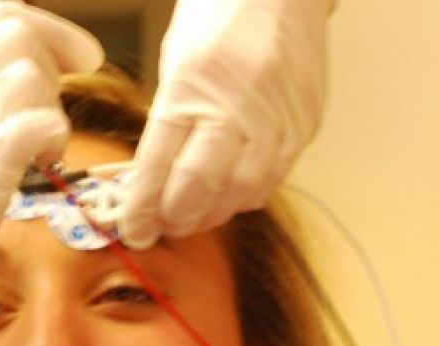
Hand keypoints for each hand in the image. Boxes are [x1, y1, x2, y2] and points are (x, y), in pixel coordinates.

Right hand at [0, 1, 103, 345]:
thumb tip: (9, 75)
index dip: (44, 29)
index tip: (73, 57)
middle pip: (15, 33)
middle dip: (52, 64)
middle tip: (53, 106)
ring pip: (30, 72)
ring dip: (52, 106)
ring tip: (40, 147)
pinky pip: (41, 120)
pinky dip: (54, 136)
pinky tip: (42, 163)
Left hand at [115, 0, 331, 247]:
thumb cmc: (220, 18)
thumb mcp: (178, 61)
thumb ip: (170, 119)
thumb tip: (155, 180)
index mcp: (193, 83)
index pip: (159, 162)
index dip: (143, 205)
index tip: (133, 230)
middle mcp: (238, 103)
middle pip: (201, 185)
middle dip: (176, 217)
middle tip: (161, 227)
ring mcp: (278, 116)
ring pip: (243, 190)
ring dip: (214, 213)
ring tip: (193, 217)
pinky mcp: (305, 123)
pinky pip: (275, 176)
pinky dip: (248, 194)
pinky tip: (230, 195)